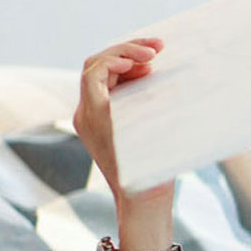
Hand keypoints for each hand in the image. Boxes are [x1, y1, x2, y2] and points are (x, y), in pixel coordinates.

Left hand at [73, 38, 172, 203]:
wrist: (141, 202)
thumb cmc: (153, 173)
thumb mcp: (157, 134)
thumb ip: (154, 102)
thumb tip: (163, 75)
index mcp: (94, 117)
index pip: (95, 72)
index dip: (120, 57)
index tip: (148, 59)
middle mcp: (86, 115)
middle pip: (96, 67)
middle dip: (126, 52)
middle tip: (156, 48)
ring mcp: (91, 118)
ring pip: (102, 75)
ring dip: (128, 62)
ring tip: (155, 58)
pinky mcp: (101, 122)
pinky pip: (108, 88)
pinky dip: (127, 76)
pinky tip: (148, 76)